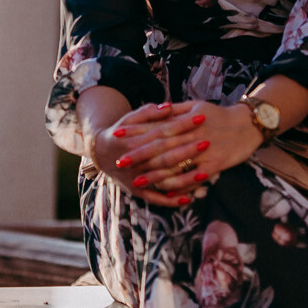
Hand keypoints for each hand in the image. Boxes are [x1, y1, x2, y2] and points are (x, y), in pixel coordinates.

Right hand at [88, 102, 207, 208]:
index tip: (200, 118)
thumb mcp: (129, 118)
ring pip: (163, 178)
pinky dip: (171, 201)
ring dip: (184, 177)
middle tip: (207, 142)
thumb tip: (169, 106)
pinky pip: (155, 199)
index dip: (182, 125)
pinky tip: (188, 199)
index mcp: (132, 139)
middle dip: (187, 149)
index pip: (162, 131)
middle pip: (164, 155)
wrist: (99, 153)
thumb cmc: (120, 132)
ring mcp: (135, 178)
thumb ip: (148, 113)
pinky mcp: (136, 192)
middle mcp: (134, 160)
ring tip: (206, 173)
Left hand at [130, 101, 259, 196]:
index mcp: (185, 121)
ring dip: (155, 174)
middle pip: (161, 147)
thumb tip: (155, 111)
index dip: (136, 132)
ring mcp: (203, 151)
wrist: (247, 125)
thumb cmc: (218, 115)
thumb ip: (174, 111)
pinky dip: (180, 185)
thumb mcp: (196, 106)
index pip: (155, 127)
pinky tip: (166, 192)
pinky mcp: (215, 164)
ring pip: (175, 165)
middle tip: (120, 162)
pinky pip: (194, 177)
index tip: (118, 136)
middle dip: (139, 156)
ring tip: (137, 181)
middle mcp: (191, 136)